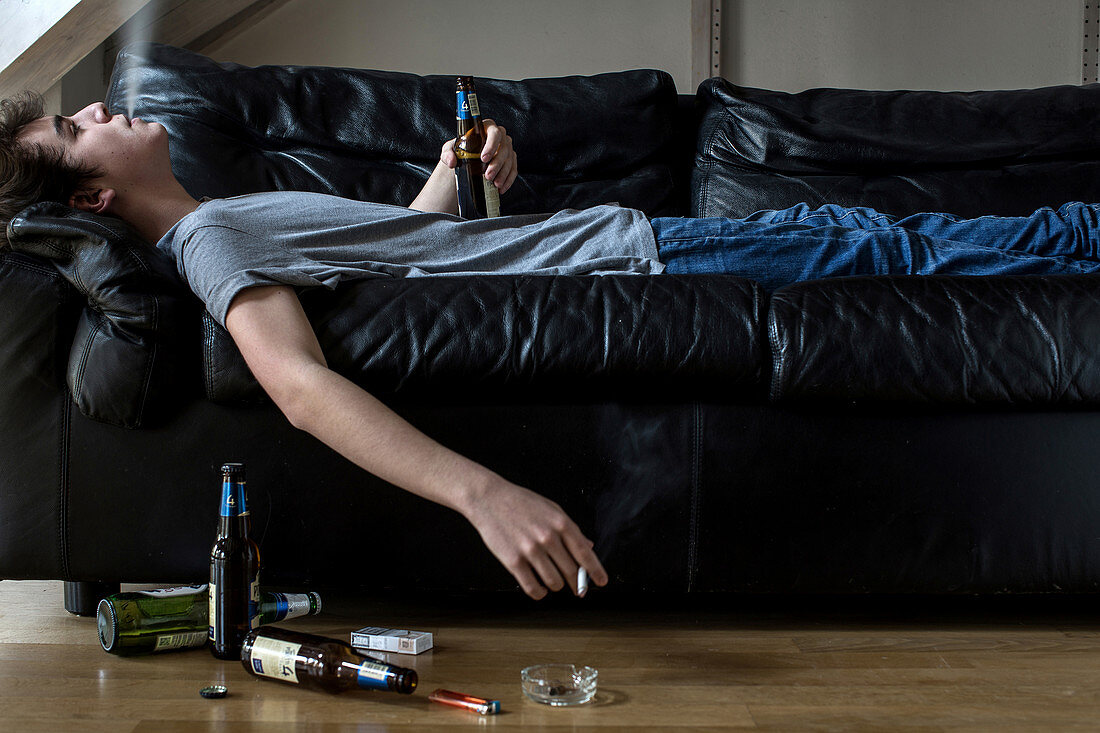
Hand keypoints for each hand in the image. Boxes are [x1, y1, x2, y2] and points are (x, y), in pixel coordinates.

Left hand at [439, 119, 518, 194]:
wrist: (466, 159)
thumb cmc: (460, 150)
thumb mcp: (450, 149)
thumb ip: (447, 153)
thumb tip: (452, 161)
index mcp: (486, 128)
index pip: (494, 133)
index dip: (491, 145)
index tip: (484, 158)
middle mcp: (500, 136)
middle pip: (504, 148)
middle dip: (497, 164)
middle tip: (488, 176)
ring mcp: (507, 148)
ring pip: (510, 160)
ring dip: (503, 173)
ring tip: (495, 184)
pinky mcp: (510, 160)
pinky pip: (513, 170)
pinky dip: (508, 180)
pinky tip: (501, 188)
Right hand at [464, 477, 608, 599]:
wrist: (489, 499)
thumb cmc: (521, 503)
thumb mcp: (552, 509)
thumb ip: (571, 529)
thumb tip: (589, 547)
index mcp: (561, 523)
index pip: (585, 553)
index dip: (595, 571)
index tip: (602, 581)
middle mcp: (548, 537)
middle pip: (571, 571)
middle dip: (577, 582)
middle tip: (577, 587)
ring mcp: (530, 550)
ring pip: (554, 582)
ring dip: (556, 585)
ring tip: (552, 580)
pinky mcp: (513, 561)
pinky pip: (533, 588)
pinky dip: (539, 592)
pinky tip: (539, 588)